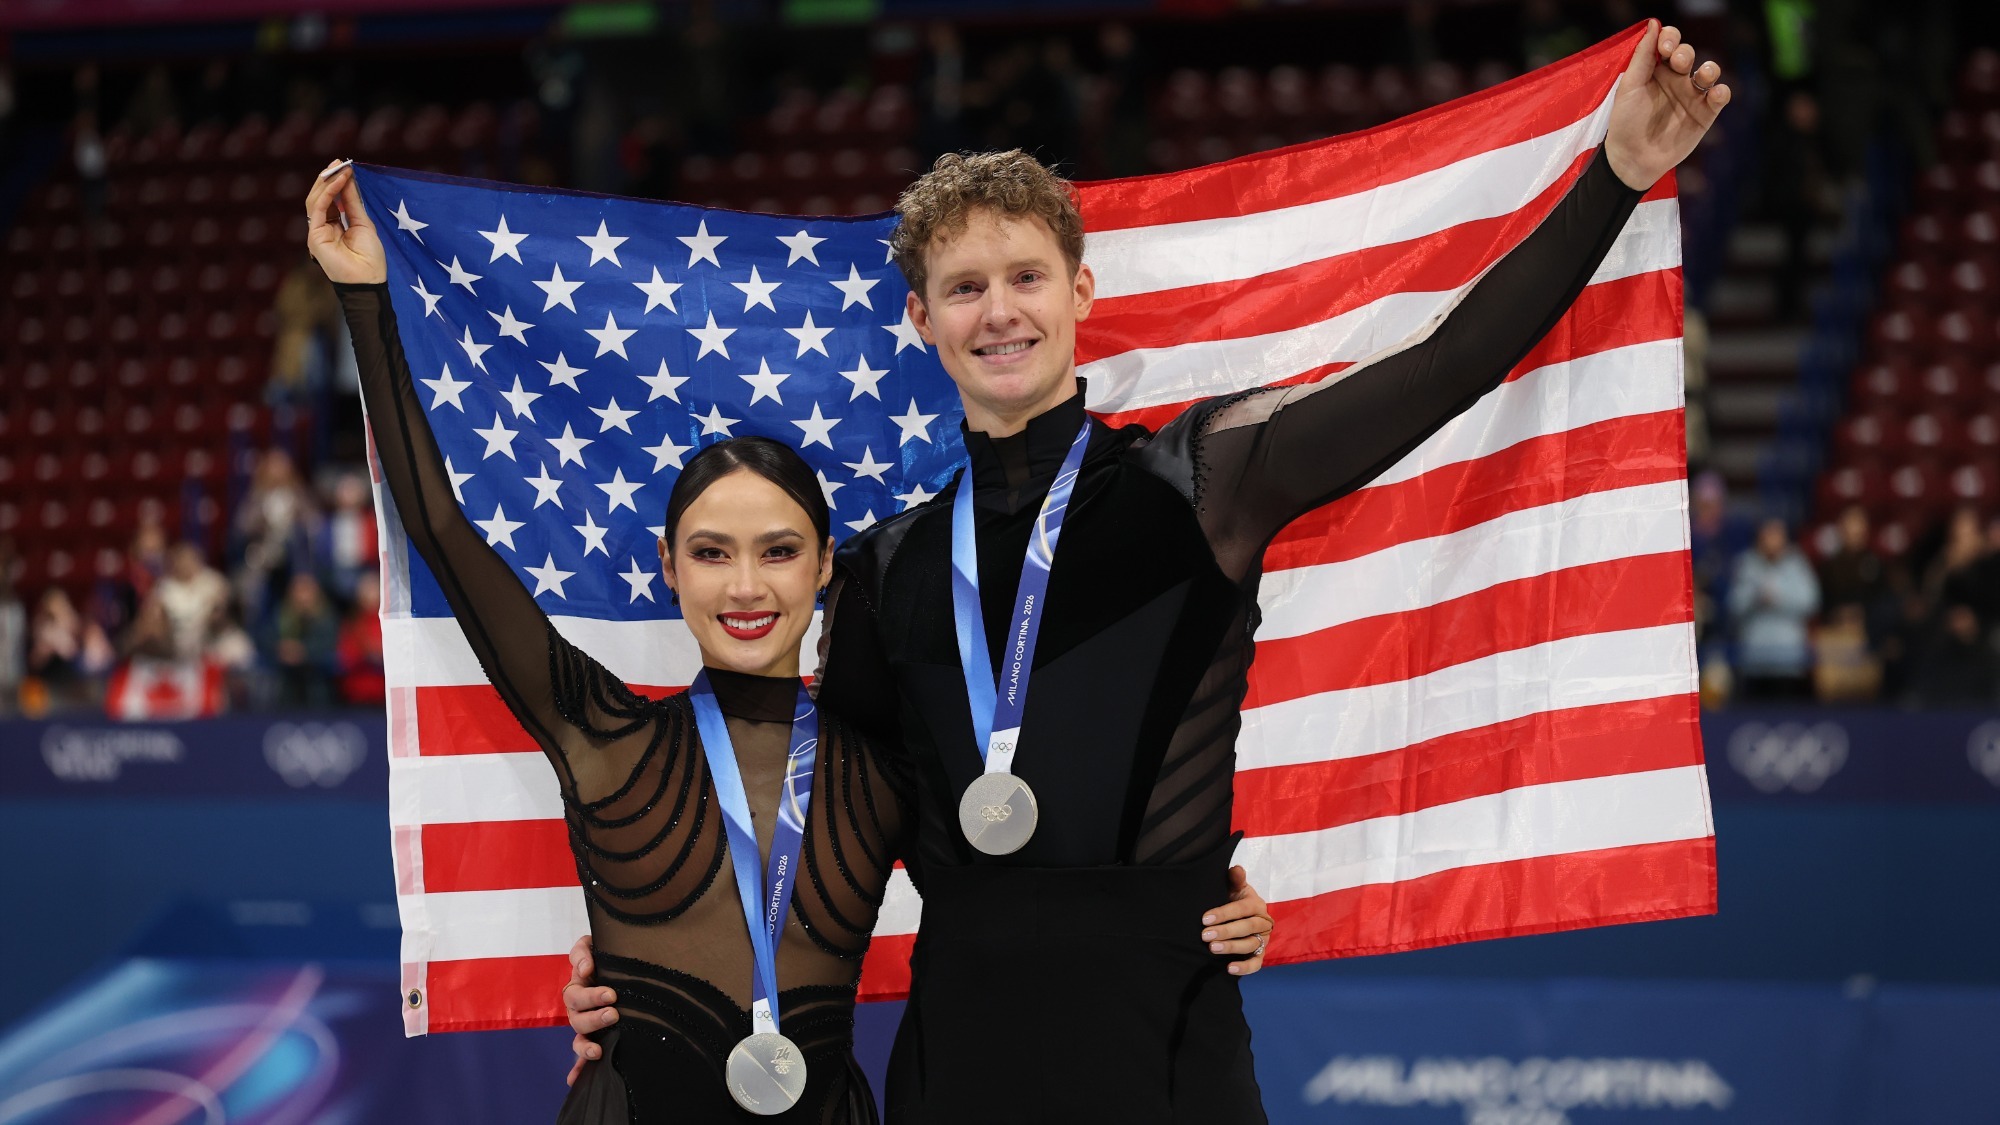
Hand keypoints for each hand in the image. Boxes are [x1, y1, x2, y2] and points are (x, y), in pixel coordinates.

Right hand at [304, 158, 385, 284]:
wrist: (369, 280)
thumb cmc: (370, 258)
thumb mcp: (363, 223)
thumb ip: (352, 202)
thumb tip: (348, 179)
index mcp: (334, 226)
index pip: (330, 200)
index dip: (336, 183)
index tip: (345, 166)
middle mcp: (323, 228)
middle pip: (320, 197)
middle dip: (329, 178)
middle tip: (339, 162)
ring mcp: (316, 232)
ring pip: (315, 200)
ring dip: (328, 181)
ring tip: (340, 167)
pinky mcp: (314, 235)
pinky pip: (318, 208)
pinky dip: (328, 192)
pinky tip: (339, 180)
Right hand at [561, 934, 617, 1086]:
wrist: (619, 967)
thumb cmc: (606, 957)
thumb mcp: (594, 946)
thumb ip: (584, 951)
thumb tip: (585, 969)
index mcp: (578, 987)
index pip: (576, 992)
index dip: (588, 993)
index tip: (607, 990)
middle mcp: (578, 1009)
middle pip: (577, 1017)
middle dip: (594, 1016)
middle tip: (613, 1011)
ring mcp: (585, 1025)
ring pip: (579, 1038)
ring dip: (586, 1046)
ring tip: (599, 1049)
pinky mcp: (593, 1039)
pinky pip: (581, 1057)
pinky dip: (578, 1068)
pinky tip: (574, 1080)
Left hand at [1200, 865, 1274, 975]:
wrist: (1242, 915)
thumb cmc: (1234, 899)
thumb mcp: (1235, 887)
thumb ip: (1235, 879)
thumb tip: (1236, 869)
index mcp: (1256, 903)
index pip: (1242, 908)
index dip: (1224, 913)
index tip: (1205, 919)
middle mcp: (1263, 921)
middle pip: (1247, 927)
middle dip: (1226, 931)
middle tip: (1205, 935)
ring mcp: (1263, 939)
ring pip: (1250, 944)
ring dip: (1232, 947)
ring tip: (1212, 949)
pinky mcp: (1260, 954)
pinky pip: (1256, 963)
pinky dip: (1245, 968)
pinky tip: (1230, 968)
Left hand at [1603, 21, 1730, 191]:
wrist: (1632, 160)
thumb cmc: (1625, 122)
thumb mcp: (1629, 87)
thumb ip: (1642, 56)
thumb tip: (1654, 24)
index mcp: (1655, 70)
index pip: (1669, 44)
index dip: (1671, 39)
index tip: (1664, 48)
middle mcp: (1675, 79)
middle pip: (1688, 54)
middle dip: (1685, 53)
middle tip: (1677, 62)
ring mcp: (1691, 96)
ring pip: (1709, 72)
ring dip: (1709, 69)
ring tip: (1701, 76)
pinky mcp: (1704, 114)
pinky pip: (1719, 97)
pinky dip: (1722, 92)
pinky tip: (1715, 93)